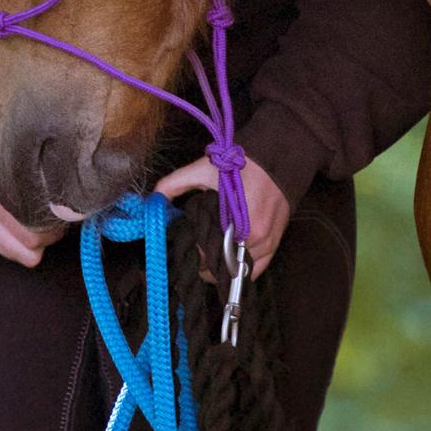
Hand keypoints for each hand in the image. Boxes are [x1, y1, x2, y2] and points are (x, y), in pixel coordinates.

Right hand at [0, 130, 65, 267]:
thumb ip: (21, 168)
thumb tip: (49, 170)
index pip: (34, 233)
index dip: (54, 229)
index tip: (61, 216)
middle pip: (29, 251)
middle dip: (47, 241)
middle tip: (54, 225)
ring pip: (14, 255)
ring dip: (30, 248)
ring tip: (37, 230)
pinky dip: (11, 245)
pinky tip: (15, 228)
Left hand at [153, 154, 289, 279]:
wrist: (275, 159)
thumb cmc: (238, 165)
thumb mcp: (202, 170)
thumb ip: (174, 183)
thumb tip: (154, 198)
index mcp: (239, 226)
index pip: (208, 255)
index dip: (193, 252)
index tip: (185, 245)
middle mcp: (256, 240)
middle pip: (224, 265)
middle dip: (207, 261)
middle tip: (194, 251)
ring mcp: (269, 244)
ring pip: (240, 271)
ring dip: (224, 267)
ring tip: (209, 257)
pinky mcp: (276, 243)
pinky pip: (258, 268)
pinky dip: (243, 269)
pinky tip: (229, 265)